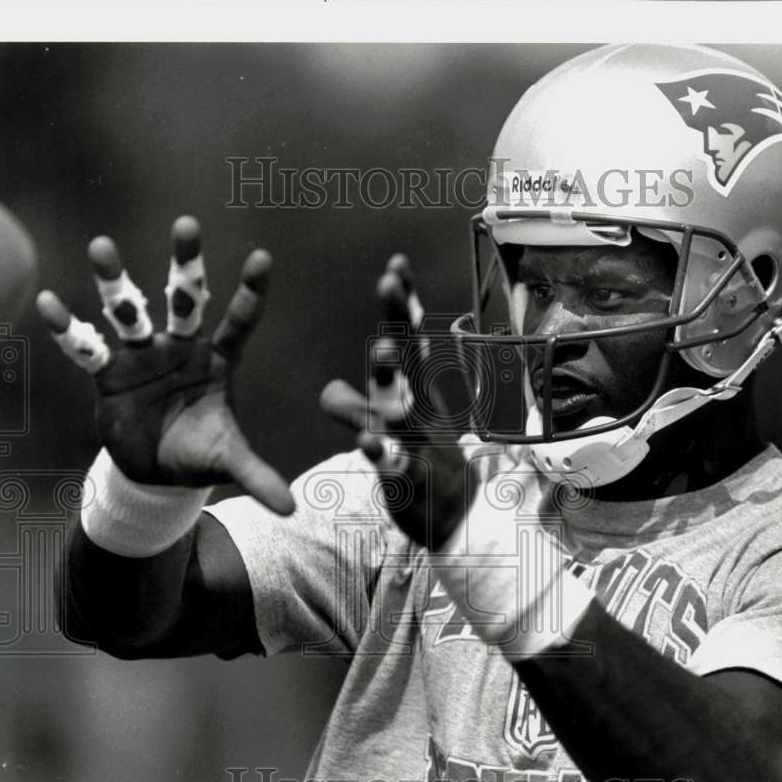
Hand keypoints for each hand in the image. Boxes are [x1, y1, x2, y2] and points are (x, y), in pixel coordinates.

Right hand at [36, 216, 294, 514]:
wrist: (156, 471)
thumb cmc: (200, 454)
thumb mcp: (229, 462)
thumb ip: (257, 477)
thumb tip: (291, 508)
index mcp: (218, 361)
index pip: (238, 321)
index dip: (250, 293)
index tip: (262, 258)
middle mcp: (181, 348)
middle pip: (184, 298)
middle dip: (185, 265)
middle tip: (187, 225)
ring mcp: (143, 356)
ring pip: (129, 311)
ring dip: (115, 282)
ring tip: (102, 246)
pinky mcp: (109, 374)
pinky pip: (87, 347)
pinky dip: (69, 329)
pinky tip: (50, 303)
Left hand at [319, 254, 475, 547]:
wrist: (453, 517)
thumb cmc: (420, 463)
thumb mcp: (387, 433)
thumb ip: (358, 408)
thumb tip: (328, 389)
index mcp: (414, 394)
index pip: (408, 342)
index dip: (403, 305)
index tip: (396, 263)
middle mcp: (421, 410)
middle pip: (410, 359)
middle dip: (399, 320)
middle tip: (388, 282)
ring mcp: (422, 443)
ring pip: (406, 405)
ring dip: (392, 376)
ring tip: (378, 349)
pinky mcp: (416, 480)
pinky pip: (400, 464)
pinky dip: (384, 453)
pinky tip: (366, 442)